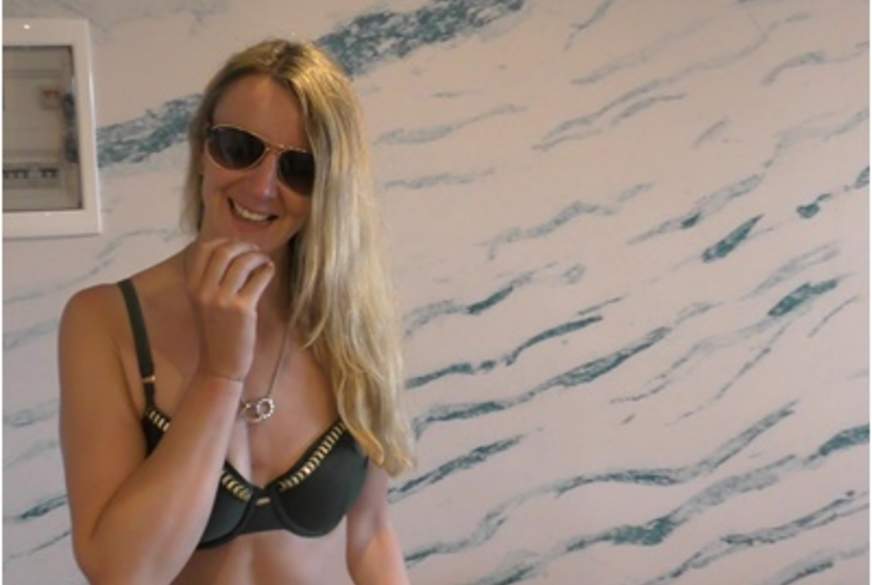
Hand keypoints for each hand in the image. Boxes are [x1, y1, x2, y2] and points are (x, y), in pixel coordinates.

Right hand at [184, 238, 274, 381]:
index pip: (203, 248)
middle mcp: (203, 291)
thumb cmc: (216, 333)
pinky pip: (258, 278)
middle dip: (244, 246)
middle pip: (224, 251)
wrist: (219, 365)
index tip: (238, 246)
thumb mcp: (203, 303)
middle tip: (255, 252)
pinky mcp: (242, 309)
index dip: (224, 242)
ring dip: (258, 256)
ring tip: (264, 261)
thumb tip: (231, 251)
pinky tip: (269, 271)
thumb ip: (210, 279)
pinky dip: (267, 270)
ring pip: (243, 262)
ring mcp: (222, 300)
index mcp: (191, 287)